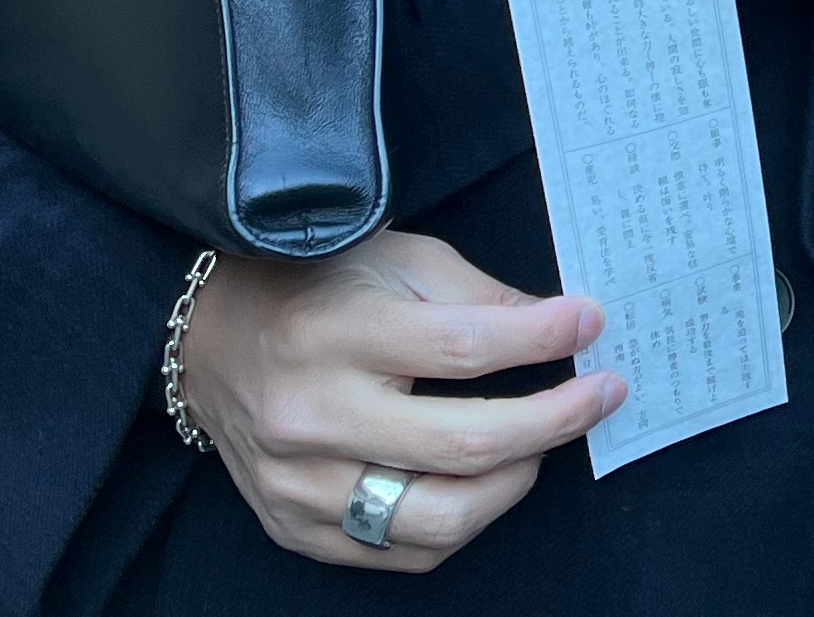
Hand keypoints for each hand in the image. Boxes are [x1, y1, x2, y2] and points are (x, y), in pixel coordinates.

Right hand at [173, 230, 617, 572]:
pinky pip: (400, 553)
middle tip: (601, 394)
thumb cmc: (316, 288)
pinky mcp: (294, 526)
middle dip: (554, 421)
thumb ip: (478, 296)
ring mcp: (299, 483)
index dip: (543, 337)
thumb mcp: (397, 260)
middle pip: (462, 444)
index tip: (592, 323)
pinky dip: (460, 523)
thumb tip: (561, 326)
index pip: (465, 347)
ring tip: (541, 444)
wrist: (211, 339)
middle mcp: (313, 415)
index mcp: (336, 334)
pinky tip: (485, 483)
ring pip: (436, 518)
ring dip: (513, 482)